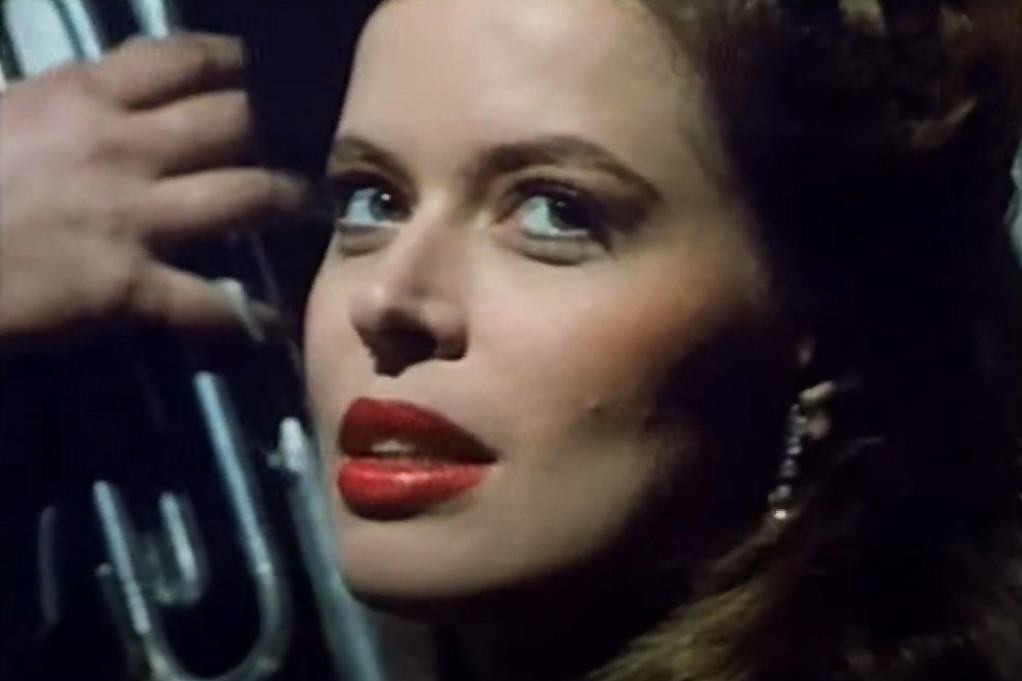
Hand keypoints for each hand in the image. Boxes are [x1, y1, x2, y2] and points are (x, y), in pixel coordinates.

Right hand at [0, 33, 314, 346]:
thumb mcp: (1, 114)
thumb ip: (56, 105)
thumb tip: (88, 100)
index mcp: (84, 96)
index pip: (181, 60)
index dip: (235, 61)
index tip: (267, 71)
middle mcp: (125, 147)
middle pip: (234, 122)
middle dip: (283, 128)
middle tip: (315, 139)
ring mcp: (133, 217)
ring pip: (245, 197)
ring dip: (290, 202)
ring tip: (314, 209)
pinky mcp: (126, 286)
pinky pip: (207, 303)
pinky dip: (246, 317)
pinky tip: (272, 323)